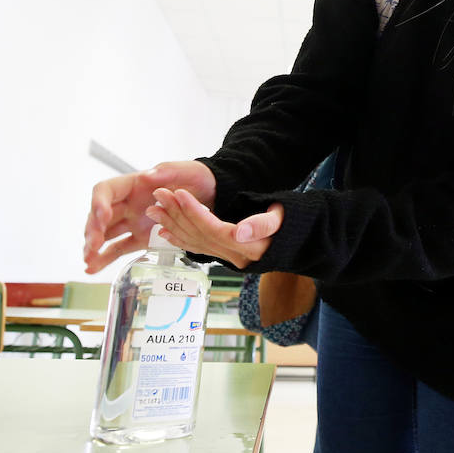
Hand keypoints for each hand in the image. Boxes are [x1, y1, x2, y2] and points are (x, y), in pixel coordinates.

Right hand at [82, 161, 215, 272]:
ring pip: (105, 234)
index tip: (102, 216)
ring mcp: (132, 221)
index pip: (105, 191)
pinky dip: (105, 258)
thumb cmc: (196, 178)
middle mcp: (128, 203)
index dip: (98, 203)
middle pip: (100, 215)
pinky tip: (92, 268)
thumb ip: (166, 172)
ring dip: (93, 247)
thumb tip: (147, 176)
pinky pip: (119, 248)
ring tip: (87, 261)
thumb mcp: (185, 170)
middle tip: (92, 245)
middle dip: (93, 230)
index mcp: (133, 184)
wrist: (212, 194)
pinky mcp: (141, 238)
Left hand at [145, 187, 284, 268]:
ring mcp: (229, 259)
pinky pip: (198, 249)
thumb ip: (263, 224)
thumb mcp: (283, 218)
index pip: (213, 227)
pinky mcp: (225, 257)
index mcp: (247, 246)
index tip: (179, 193)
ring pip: (194, 242)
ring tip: (153, 211)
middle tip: (158, 196)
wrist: (301, 242)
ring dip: (172, 226)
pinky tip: (165, 232)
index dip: (194, 211)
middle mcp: (235, 257)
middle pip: (199, 235)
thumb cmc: (293, 223)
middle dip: (176, 214)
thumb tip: (239, 231)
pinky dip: (180, 240)